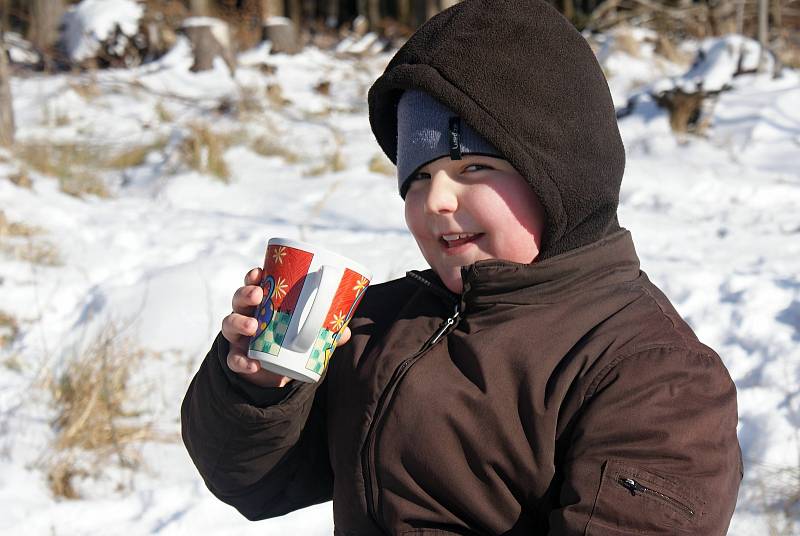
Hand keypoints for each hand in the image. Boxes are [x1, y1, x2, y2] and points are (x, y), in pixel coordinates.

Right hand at [221, 267, 350, 387]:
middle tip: (258, 295)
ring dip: (240, 322)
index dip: (252, 276)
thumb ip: (324, 330)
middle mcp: (246, 315)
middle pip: (238, 299)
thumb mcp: (306, 331)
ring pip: (229, 324)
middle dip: (246, 293)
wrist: (274, 371)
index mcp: (262, 303)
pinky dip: (241, 361)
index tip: (259, 272)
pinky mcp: (238, 357)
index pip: (252, 284)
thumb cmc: (289, 339)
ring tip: (254, 326)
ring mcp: (239, 336)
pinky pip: (234, 358)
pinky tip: (252, 364)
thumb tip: (346, 332)